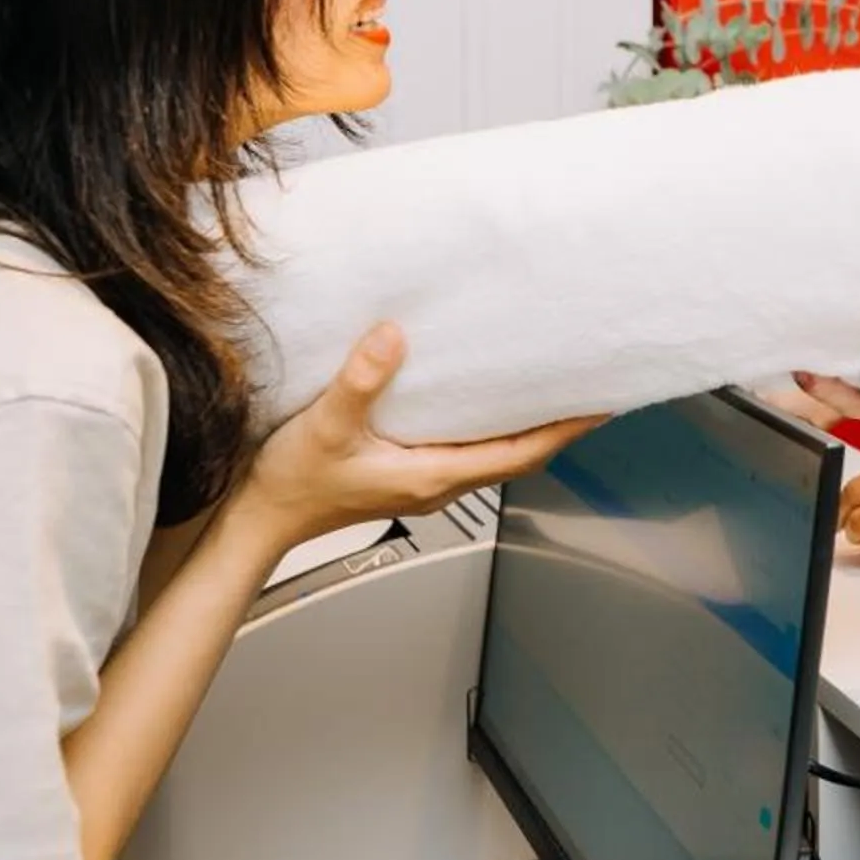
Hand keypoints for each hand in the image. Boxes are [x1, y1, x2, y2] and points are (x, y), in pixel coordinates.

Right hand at [228, 325, 603, 554]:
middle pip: (520, 456)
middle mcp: (439, 484)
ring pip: (495, 457)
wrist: (258, 521)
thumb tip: (394, 337)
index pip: (521, 453)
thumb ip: (361, 382)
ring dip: (527, 429)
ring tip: (549, 391)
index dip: (565, 430)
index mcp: (433, 476)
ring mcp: (425, 483)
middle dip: (559, 427)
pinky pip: (467, 453)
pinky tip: (485, 404)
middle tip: (589, 390)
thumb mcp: (325, 426)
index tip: (600, 405)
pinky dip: (491, 430)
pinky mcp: (408, 476)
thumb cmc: (292, 485)